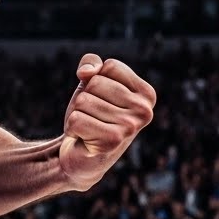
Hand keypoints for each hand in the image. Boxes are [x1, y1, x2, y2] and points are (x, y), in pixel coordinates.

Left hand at [59, 54, 155, 190]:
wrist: (83, 155)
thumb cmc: (91, 115)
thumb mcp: (91, 83)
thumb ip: (91, 63)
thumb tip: (87, 72)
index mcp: (146, 94)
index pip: (110, 66)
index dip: (96, 80)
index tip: (101, 100)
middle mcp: (144, 111)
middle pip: (95, 83)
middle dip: (85, 98)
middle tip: (93, 117)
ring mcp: (130, 127)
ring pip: (84, 100)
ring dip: (78, 114)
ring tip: (89, 128)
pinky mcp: (112, 141)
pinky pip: (77, 119)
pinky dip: (72, 128)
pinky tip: (84, 139)